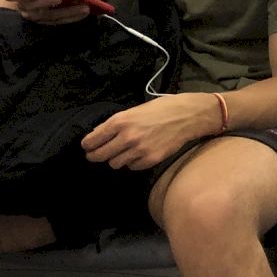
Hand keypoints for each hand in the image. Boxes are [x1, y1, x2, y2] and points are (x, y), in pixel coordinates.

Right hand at [3, 0, 89, 24]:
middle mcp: (24, 7)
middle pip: (32, 9)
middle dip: (45, 3)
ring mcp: (38, 16)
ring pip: (50, 17)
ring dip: (67, 12)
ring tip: (82, 6)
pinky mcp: (51, 21)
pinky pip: (62, 21)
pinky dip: (74, 17)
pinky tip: (86, 10)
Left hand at [81, 94, 221, 170]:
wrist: (189, 116)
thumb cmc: (161, 109)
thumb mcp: (134, 111)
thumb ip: (116, 124)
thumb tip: (97, 135)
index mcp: (120, 121)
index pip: (91, 141)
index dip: (88, 145)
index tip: (89, 147)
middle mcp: (126, 137)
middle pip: (99, 156)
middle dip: (96, 155)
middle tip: (98, 154)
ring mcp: (138, 150)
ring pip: (115, 164)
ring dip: (117, 159)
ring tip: (126, 151)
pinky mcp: (150, 160)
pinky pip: (132, 167)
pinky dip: (133, 162)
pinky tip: (140, 153)